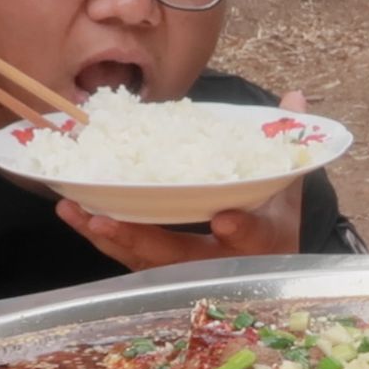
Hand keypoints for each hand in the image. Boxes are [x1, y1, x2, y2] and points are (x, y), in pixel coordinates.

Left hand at [59, 91, 307, 270]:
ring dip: (108, 237)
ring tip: (75, 210)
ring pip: (145, 262)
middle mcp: (222, 265)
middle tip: (107, 219)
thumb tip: (294, 96)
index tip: (226, 221)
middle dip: (142, 241)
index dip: (242, 231)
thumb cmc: (274, 222)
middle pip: (180, 260)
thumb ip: (286, 144)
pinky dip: (102, 236)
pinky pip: (129, 255)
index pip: (254, 239)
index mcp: (263, 244)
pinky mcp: (162, 269)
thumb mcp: (287, 186)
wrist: (268, 266)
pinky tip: (74, 213)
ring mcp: (188, 272)